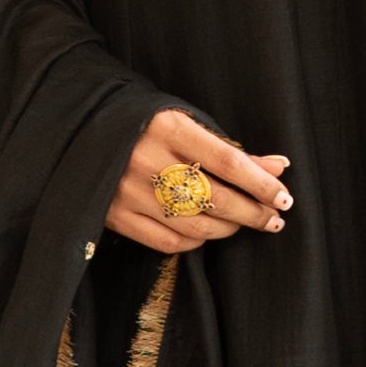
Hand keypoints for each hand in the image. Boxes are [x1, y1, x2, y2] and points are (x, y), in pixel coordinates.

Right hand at [105, 108, 293, 256]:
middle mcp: (146, 160)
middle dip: (253, 213)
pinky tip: (208, 232)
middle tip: (274, 218)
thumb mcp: (185, 124)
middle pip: (216, 199)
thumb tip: (279, 167)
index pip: (228, 162)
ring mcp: (128, 191)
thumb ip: (231, 149)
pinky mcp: (115, 216)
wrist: (81, 130)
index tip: (284, 199)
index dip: (262, 184)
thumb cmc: (146, 125)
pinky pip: (168, 242)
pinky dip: (196, 242)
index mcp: (168, 127)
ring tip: (243, 222)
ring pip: (196, 226)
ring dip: (229, 229)